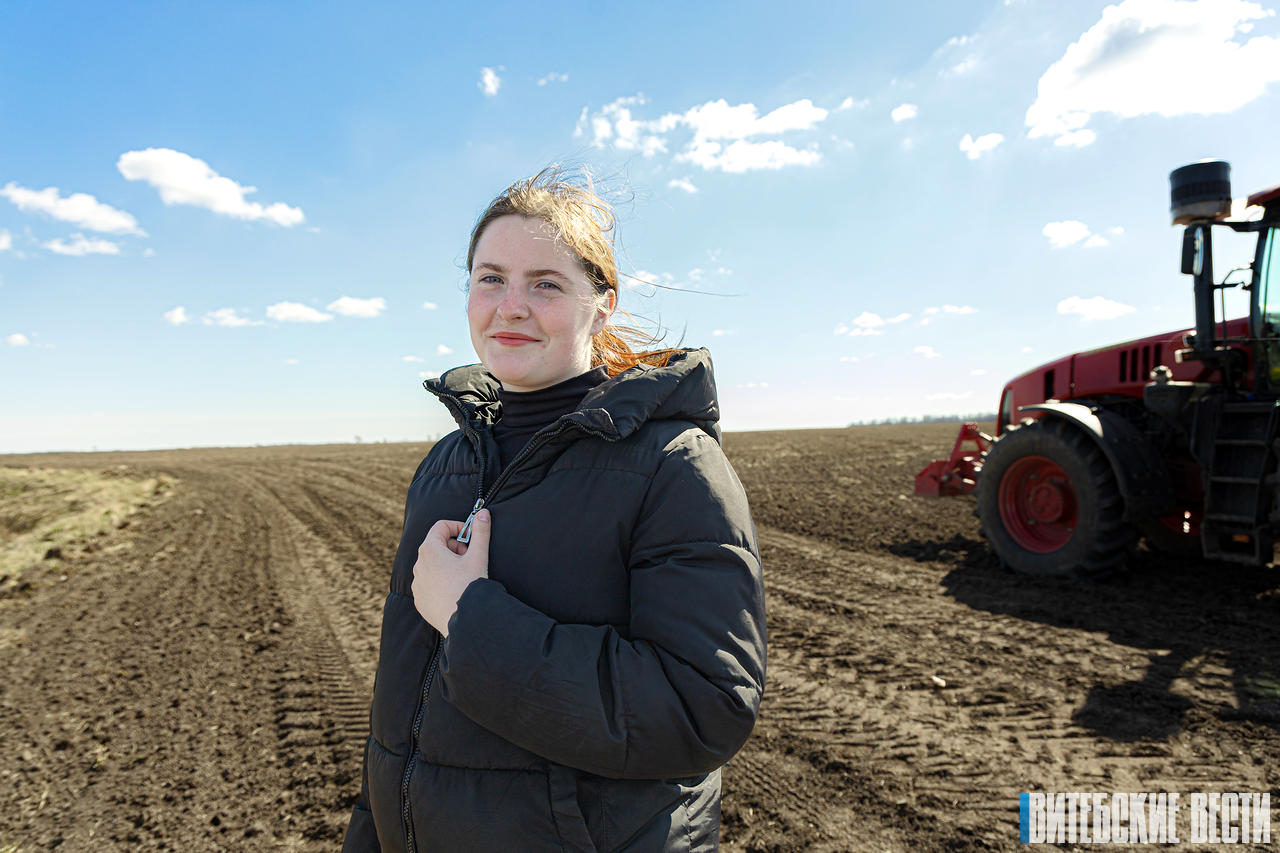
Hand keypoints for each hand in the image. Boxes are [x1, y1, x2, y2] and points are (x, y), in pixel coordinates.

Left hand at [411, 509, 490, 635]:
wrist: (465, 620)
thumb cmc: (470, 586)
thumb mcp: (478, 556)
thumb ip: (481, 532)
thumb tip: (483, 514)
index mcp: (430, 550)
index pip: (441, 526)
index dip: (458, 527)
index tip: (470, 537)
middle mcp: (418, 565)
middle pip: (436, 545)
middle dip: (454, 547)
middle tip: (469, 557)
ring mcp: (417, 584)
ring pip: (432, 565)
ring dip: (447, 565)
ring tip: (463, 575)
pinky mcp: (419, 599)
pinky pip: (429, 584)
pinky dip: (440, 581)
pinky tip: (455, 590)